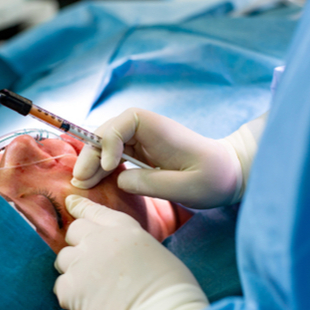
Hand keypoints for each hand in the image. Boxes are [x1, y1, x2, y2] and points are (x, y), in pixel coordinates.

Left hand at [54, 195, 207, 309]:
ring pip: (64, 258)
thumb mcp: (153, 250)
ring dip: (73, 268)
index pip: (95, 211)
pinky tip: (87, 300)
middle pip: (74, 231)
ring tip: (90, 283)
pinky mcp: (71, 287)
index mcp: (124, 228)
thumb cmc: (169, 288)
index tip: (70, 203)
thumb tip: (116, 250)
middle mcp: (99, 239)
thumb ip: (128, 242)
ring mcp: (82, 262)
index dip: (80, 207)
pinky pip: (61, 285)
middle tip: (89, 260)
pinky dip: (70, 293)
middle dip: (78, 243)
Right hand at [72, 108, 244, 207]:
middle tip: (80, 180)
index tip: (108, 167)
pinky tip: (94, 182)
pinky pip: (113, 156)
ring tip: (81, 184)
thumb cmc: (214, 178)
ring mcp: (141, 141)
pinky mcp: (140, 154)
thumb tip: (119, 180)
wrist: (228, 174)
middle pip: (108, 133)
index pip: (124, 123)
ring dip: (92, 163)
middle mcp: (146, 130)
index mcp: (159, 128)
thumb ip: (151, 183)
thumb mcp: (187, 186)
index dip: (109, 142)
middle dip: (91, 154)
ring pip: (106, 145)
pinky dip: (101, 168)